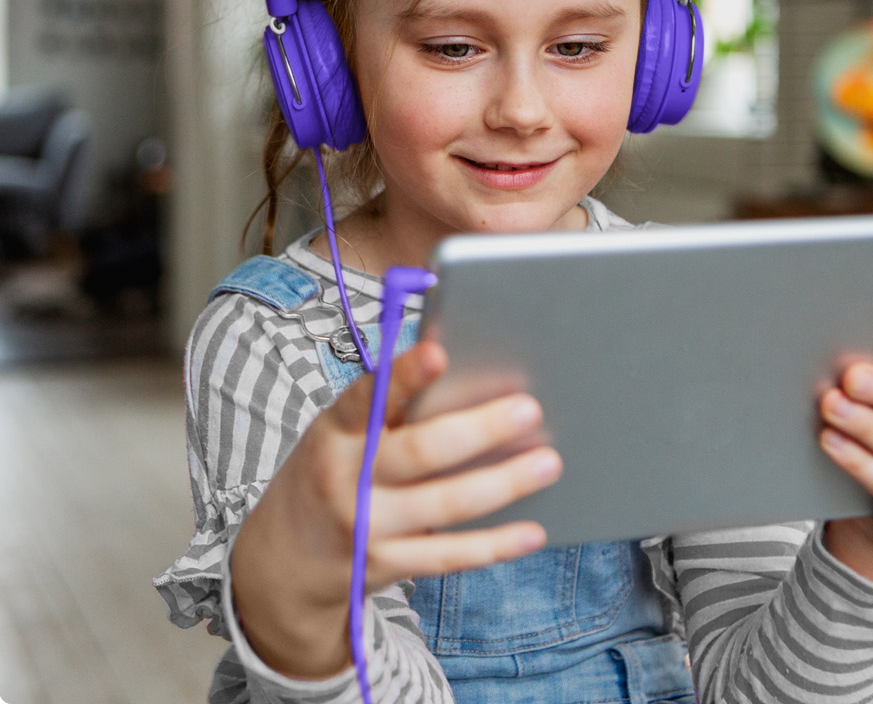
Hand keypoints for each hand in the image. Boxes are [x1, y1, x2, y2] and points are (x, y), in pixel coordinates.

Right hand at [231, 340, 561, 678]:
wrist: (279, 559)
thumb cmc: (330, 469)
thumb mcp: (340, 432)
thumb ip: (386, 405)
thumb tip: (454, 360)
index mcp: (335, 431)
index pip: (368, 398)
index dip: (404, 377)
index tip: (439, 352)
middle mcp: (346, 478)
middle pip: (421, 453)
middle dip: (479, 430)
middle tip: (529, 410)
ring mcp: (365, 526)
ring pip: (444, 504)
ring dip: (503, 484)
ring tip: (548, 463)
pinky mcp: (385, 565)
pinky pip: (447, 556)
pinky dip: (494, 545)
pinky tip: (533, 532)